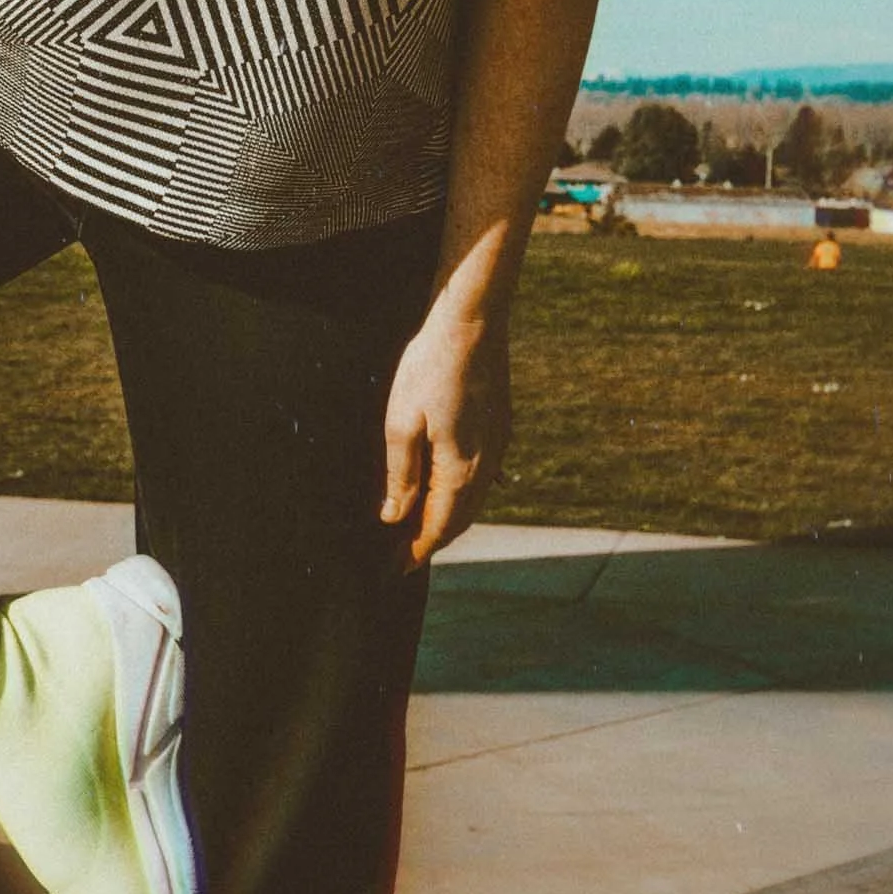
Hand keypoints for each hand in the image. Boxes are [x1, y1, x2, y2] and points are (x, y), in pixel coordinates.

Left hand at [380, 307, 510, 567]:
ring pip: (472, 500)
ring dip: (446, 519)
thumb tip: (393, 517)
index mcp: (460, 470)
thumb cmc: (430, 367)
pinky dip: (460, 495)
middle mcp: (485, 465)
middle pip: (458, 520)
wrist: (471, 321)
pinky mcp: (499, 427)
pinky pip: (480, 477)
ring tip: (416, 529)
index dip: (414, 552)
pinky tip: (445, 492)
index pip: (437, 528)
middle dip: (429, 542)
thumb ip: (400, 475)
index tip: (393, 572)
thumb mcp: (400, 422)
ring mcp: (497, 445)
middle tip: (400, 557)